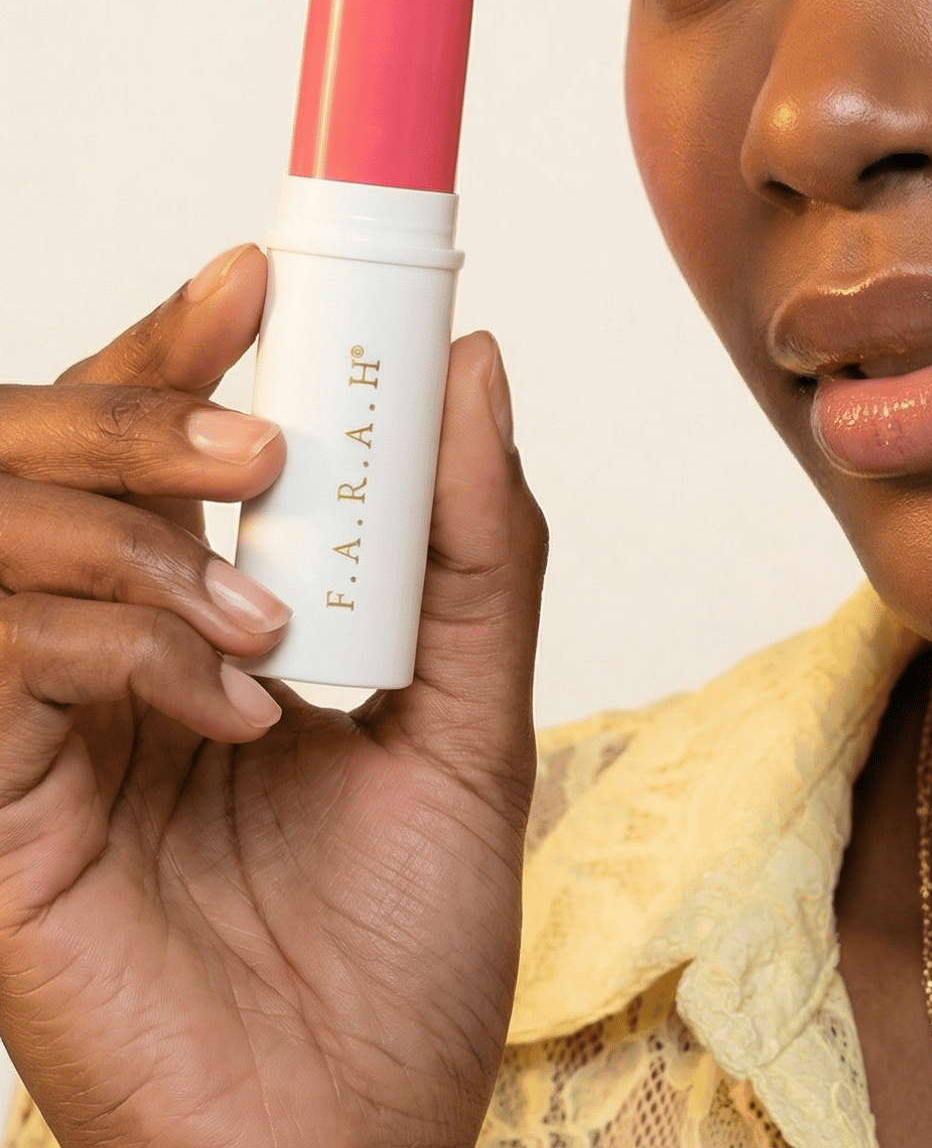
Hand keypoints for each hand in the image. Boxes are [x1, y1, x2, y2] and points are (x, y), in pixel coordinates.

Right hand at [0, 246, 546, 1147]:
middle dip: (138, 403)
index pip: (150, 449)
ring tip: (269, 618)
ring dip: (141, 537)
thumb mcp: (472, 718)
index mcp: (197, 629)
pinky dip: (117, 644)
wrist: (354, 1136)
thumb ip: (476, 550)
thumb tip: (475, 366)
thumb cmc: (406, 949)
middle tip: (259, 424)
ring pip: (4, 535)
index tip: (260, 278)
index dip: (179, 346)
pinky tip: (229, 702)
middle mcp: (96, 665)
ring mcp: (30, 737)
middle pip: (43, 461)